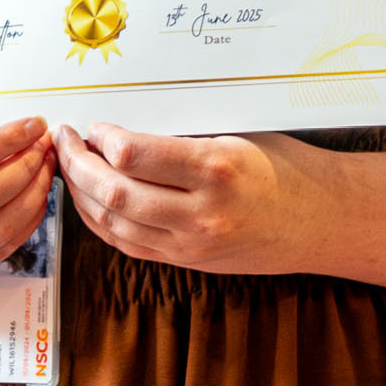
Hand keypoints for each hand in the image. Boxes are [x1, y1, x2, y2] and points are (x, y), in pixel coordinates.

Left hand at [53, 123, 322, 273]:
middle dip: (77, 165)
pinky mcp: (189, 261)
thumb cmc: (285, 168)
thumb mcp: (238, 136)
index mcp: (215, 168)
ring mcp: (193, 243)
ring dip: (81, 195)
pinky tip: (89, 201)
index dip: (101, 138)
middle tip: (64, 141)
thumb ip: (183, 136)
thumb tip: (121, 126)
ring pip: (113, 224)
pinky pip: (129, 244)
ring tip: (70, 168)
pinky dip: (101, 222)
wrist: (321, 221)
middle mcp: (201, 212)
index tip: (94, 125)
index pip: (134, 155)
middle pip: (114, 193)